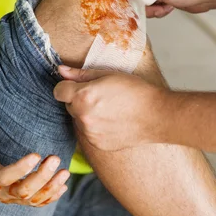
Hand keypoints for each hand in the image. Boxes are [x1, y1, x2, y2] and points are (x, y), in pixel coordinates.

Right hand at [0, 122, 68, 206]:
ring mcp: (8, 196)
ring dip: (50, 187)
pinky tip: (63, 184)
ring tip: (64, 172)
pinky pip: (35, 202)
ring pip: (31, 199)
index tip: (36, 155)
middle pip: (22, 191)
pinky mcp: (17, 196)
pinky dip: (50, 196)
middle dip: (41, 177)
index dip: (20, 169)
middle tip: (55, 158)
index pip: (3, 178)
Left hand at [53, 66, 170, 150]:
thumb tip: (61, 70)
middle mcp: (83, 117)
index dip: (68, 87)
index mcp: (83, 97)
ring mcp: (90, 134)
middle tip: (101, 97)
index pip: (58, 91)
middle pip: (69, 106)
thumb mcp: (108, 74)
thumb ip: (81, 74)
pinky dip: (97, 128)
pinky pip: (89, 133)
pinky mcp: (98, 145)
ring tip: (110, 110)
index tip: (78, 86)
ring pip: (79, 120)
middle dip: (79, 100)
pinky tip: (114, 122)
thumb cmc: (136, 91)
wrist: (157, 116)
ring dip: (88, 115)